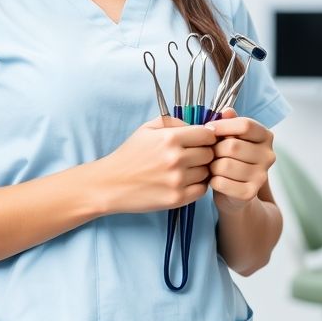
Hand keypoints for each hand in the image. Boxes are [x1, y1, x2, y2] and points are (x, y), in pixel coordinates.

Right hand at [97, 115, 215, 214]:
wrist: (111, 183)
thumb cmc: (130, 154)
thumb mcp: (147, 129)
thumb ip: (174, 122)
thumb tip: (201, 126)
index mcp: (170, 138)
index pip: (208, 134)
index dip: (207, 136)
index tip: (201, 140)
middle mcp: (176, 159)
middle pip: (210, 153)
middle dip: (204, 153)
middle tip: (193, 156)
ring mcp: (177, 180)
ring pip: (207, 172)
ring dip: (200, 170)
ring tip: (186, 169)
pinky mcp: (177, 199)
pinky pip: (202, 190)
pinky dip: (197, 185)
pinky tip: (185, 181)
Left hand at [206, 108, 275, 214]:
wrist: (235, 192)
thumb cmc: (231, 158)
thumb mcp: (231, 137)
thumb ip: (229, 122)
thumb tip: (227, 110)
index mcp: (266, 136)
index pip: (245, 125)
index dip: (222, 126)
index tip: (208, 129)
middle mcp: (269, 155)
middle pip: (232, 146)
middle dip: (214, 149)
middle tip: (211, 153)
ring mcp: (262, 176)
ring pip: (224, 165)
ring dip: (212, 166)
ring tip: (213, 166)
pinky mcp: (250, 193)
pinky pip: (221, 182)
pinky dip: (213, 181)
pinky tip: (215, 180)